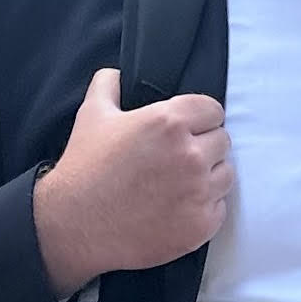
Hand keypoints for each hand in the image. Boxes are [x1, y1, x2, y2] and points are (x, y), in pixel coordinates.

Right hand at [33, 68, 233, 299]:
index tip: (187, 129)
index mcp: (168, 122)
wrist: (74, 227)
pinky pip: (220, 208)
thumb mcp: (92, 115)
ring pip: (225, 174)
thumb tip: (119, 74)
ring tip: (179, 184)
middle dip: (203, 146)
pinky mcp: (201, 226)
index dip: (199, 118)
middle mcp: (190, 155)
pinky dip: (204, 208)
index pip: (213, 110)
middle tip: (177, 159)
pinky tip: (178, 208)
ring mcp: (198, 193)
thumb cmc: (84, 169)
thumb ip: (109, 85)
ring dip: (209, 176)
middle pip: (222, 141)